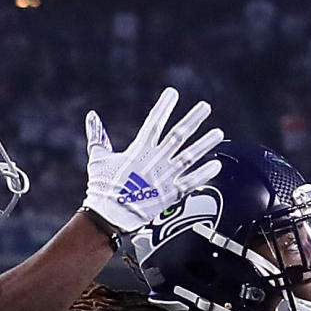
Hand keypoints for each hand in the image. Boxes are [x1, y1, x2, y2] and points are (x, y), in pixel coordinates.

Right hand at [82, 87, 223, 233]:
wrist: (108, 218)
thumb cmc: (101, 188)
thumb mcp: (98, 159)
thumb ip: (98, 136)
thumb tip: (91, 116)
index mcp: (138, 150)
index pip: (154, 122)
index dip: (164, 106)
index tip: (173, 93)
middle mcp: (155, 161)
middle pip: (178, 135)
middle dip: (193, 120)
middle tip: (206, 107)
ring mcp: (164, 178)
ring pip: (190, 157)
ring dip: (205, 144)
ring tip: (219, 133)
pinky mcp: (170, 195)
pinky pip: (191, 183)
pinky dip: (204, 174)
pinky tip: (217, 165)